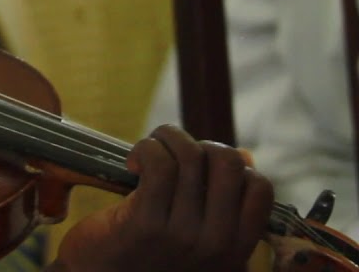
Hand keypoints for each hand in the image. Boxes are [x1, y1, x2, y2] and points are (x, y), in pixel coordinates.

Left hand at [51, 125, 273, 271]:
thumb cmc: (146, 252)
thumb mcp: (194, 233)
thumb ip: (220, 202)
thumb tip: (245, 156)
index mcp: (235, 249)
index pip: (259, 188)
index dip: (231, 164)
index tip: (200, 167)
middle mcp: (216, 245)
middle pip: (227, 162)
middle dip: (199, 144)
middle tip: (172, 154)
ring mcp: (183, 236)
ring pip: (191, 157)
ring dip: (167, 139)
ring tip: (149, 151)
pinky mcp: (146, 225)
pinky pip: (159, 165)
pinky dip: (147, 149)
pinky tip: (133, 163)